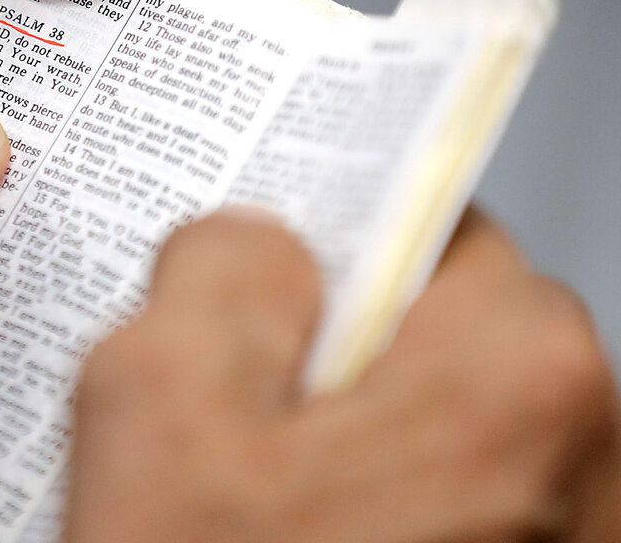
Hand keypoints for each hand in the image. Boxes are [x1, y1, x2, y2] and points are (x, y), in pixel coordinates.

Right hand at [66, 209, 620, 541]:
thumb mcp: (158, 407)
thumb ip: (217, 271)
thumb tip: (253, 243)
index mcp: (519, 375)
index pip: (425, 226)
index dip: (324, 248)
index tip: (264, 287)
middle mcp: (590, 461)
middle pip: (429, 339)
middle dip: (321, 365)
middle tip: (226, 430)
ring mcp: (566, 540)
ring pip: (424, 439)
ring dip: (334, 460)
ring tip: (247, 523)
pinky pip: (440, 517)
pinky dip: (364, 522)